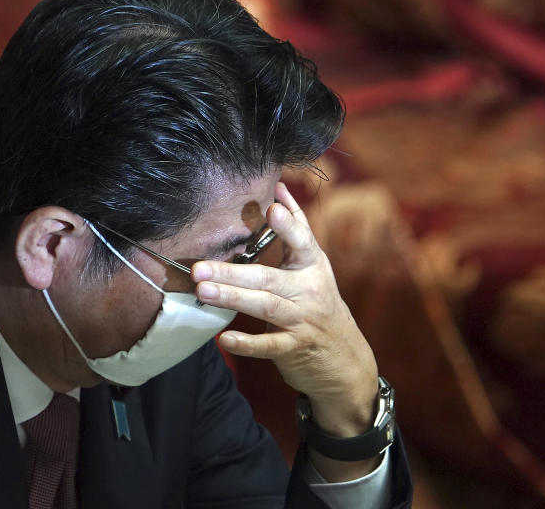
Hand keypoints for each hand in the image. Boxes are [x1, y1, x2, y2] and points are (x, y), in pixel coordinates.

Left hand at [191, 183, 380, 476]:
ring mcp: (303, 320)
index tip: (271, 210)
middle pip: (269, 278)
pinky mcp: (294, 348)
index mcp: (313, 266)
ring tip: (203, 291)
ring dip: (232, 299)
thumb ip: (296, 229)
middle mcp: (310, 291)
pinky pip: (268, 346)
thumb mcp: (313, 265)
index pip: (302, 242)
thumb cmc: (318, 300)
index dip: (288, 227)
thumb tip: (279, 187)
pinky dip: (246, 344)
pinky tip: (222, 338)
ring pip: (265, 307)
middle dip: (233, 273)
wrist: (344, 358)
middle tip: (200, 268)